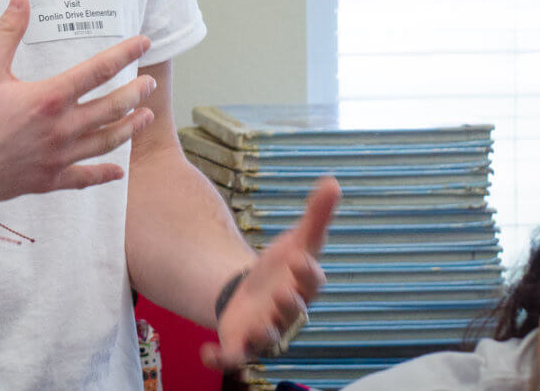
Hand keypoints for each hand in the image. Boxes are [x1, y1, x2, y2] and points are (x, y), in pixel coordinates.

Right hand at [0, 0, 155, 201]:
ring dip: (129, 127)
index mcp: (50, 98)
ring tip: (147, 116)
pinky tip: (118, 171)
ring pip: (105, 142)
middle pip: (111, 108)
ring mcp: (58, 157)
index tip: (143, 43)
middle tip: (151, 83)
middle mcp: (62, 129)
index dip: (124, 54)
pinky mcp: (49, 180)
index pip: (98, 71)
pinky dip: (104, 174)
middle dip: (135, 93)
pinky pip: (84, 178)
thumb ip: (7, 31)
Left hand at [201, 175, 341, 370]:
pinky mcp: (241, 343)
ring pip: (269, 339)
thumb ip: (316, 214)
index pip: (312, 281)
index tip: (301, 257)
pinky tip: (205, 354)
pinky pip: (234, 357)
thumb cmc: (283, 268)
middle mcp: (287, 312)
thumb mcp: (297, 239)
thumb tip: (333, 180)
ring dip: (265, 334)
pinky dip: (221, 359)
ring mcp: (265, 330)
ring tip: (259, 325)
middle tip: (283, 291)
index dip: (309, 271)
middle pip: (293, 312)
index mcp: (303, 285)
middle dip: (290, 303)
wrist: (256, 295)